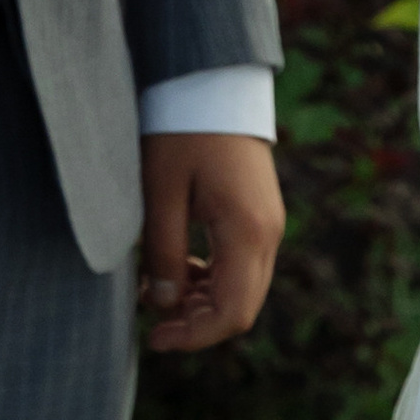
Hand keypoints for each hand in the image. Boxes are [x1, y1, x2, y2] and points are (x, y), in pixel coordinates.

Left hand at [140, 130, 284, 352]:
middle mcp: (268, 232)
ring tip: (157, 293)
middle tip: (152, 323)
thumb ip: (164, 252)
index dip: (194, 336)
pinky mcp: (258, 212)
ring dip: (203, 301)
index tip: (155, 338)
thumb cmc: (182, 130)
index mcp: (247, 231)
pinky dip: (212, 278)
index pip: (232, 312)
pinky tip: (178, 269)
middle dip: (198, 324)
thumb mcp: (161, 191)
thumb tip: (165, 305)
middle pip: (242, 306)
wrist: (212, 81)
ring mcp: (268, 222)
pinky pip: (242, 263)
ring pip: (243, 287)